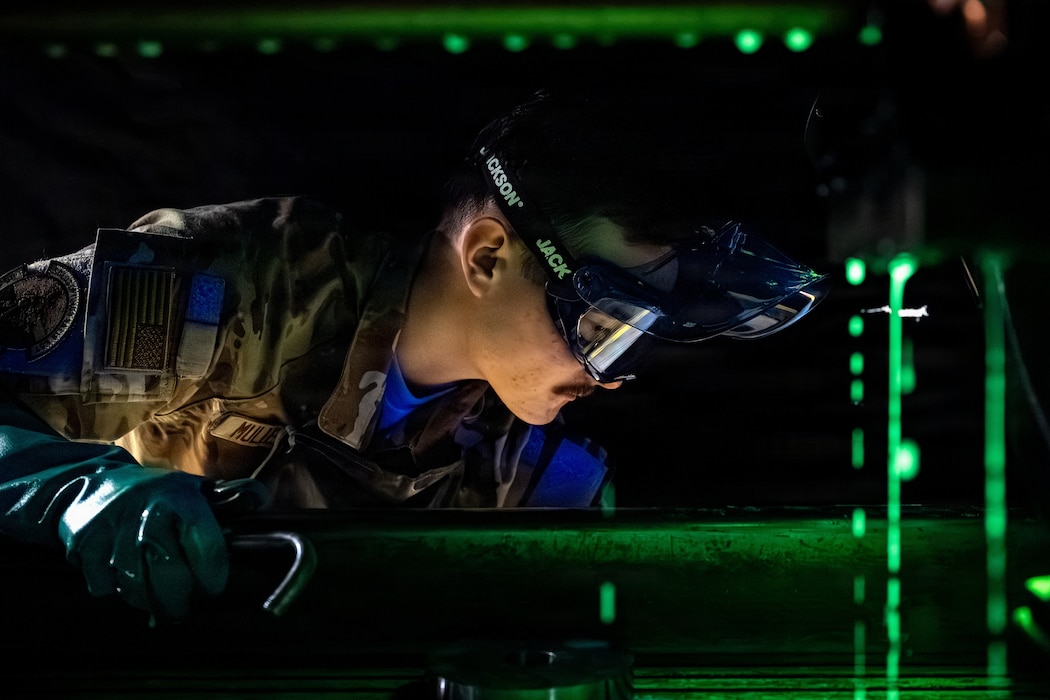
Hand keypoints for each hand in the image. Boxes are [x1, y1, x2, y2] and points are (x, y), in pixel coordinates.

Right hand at [57, 465, 228, 624]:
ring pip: (138, 588)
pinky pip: (106, 587)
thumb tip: (260, 499)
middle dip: (182, 599)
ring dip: (150, 599)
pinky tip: (126, 580)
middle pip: (171, 576)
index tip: (214, 586)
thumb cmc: (153, 491)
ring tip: (158, 597)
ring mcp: (114, 535)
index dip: (214, 575)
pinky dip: (117, 590)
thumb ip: (229, 497)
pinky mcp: (85, 549)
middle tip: (186, 605)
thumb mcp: (193, 487)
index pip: (206, 548)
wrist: (90, 482)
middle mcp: (148, 517)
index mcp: (180, 502)